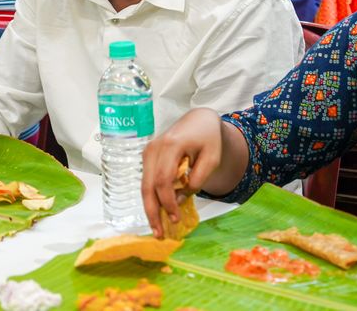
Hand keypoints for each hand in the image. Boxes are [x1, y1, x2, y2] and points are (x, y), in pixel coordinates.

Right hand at [141, 109, 224, 238]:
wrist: (198, 121)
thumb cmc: (208, 138)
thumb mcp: (212, 159)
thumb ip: (197, 180)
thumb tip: (179, 200)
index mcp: (171, 145)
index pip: (164, 180)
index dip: (168, 202)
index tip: (176, 218)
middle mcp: (154, 148)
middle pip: (148, 185)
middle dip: (152, 212)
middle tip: (159, 234)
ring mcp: (148, 152)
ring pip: (144, 186)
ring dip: (150, 209)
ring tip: (157, 229)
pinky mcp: (148, 157)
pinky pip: (147, 181)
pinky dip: (152, 199)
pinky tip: (158, 214)